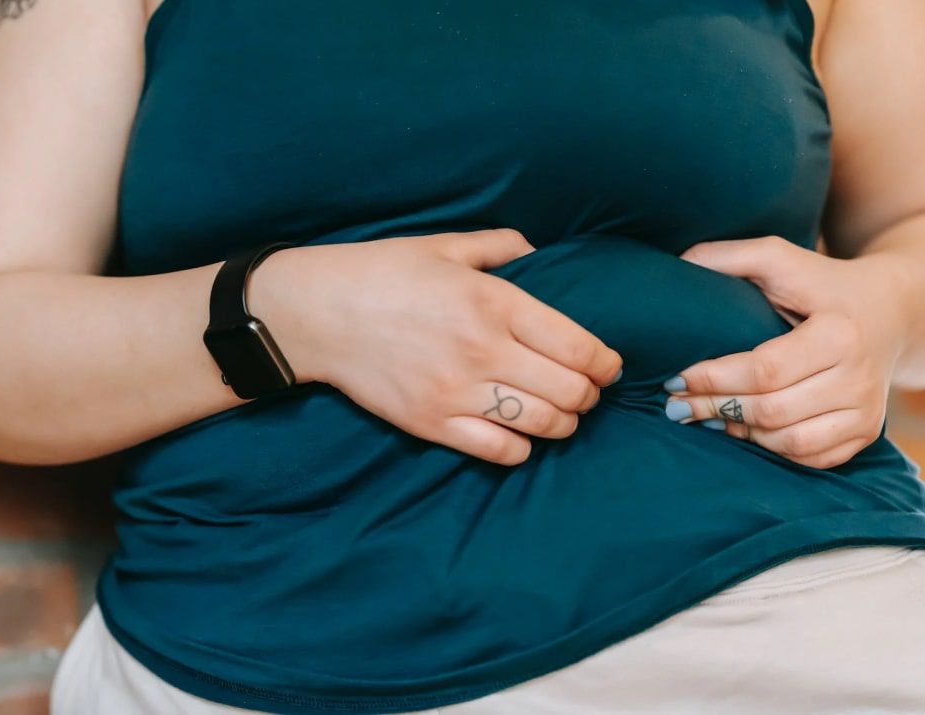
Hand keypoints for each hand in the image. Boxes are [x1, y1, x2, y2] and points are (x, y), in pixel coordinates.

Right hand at [246, 229, 623, 465]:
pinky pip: (499, 451)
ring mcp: (457, 392)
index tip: (609, 366)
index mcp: (494, 302)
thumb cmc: (382, 272)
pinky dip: (521, 448)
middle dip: (589, 395)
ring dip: (563, 423)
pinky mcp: (432, 423)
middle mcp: (483, 351)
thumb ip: (501, 246)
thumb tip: (538, 255)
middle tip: (585, 391)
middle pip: (570, 392)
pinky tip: (519, 433)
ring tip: (560, 413)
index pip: (579, 346)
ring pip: (542, 425)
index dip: (606, 363)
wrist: (317, 312)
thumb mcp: (444, 245)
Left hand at [661, 235, 911, 469]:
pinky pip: (810, 457)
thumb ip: (729, 257)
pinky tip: (744, 429)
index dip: (713, 379)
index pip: (764, 371)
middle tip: (676, 404)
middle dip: (714, 408)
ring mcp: (866, 410)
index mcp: (838, 333)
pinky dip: (772, 448)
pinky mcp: (866, 432)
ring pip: (789, 441)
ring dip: (739, 432)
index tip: (676, 377)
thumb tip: (678, 265)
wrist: (891, 311)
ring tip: (706, 415)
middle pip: (771, 410)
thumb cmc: (822, 284)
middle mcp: (859, 377)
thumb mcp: (781, 259)